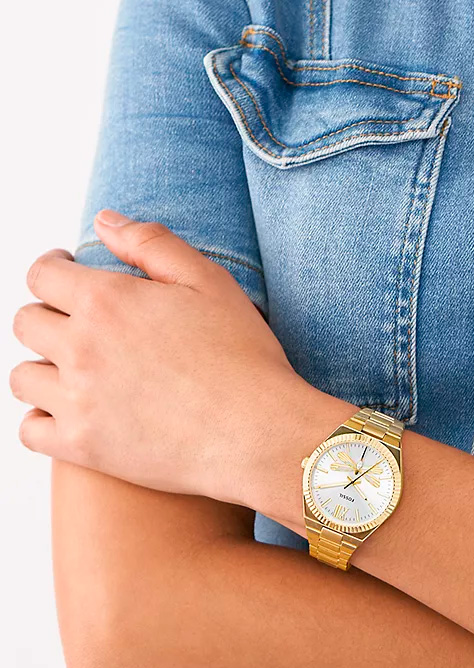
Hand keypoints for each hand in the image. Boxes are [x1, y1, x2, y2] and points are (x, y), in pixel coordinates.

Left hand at [9, 210, 319, 508]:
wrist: (255, 429)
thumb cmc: (241, 353)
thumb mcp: (209, 280)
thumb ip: (152, 243)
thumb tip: (104, 220)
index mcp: (108, 301)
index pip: (42, 275)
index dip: (51, 267)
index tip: (67, 271)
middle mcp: (81, 348)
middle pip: (25, 322)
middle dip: (47, 313)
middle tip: (77, 319)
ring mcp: (76, 400)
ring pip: (23, 376)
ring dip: (43, 365)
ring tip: (74, 365)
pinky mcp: (82, 446)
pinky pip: (30, 430)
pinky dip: (43, 418)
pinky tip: (73, 408)